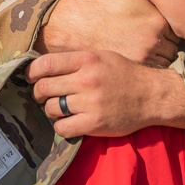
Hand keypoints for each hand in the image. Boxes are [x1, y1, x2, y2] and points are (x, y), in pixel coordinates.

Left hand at [26, 50, 184, 137]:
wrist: (152, 95)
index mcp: (86, 60)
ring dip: (51, 110)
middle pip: (44, 88)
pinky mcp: (94, 124)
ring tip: (60, 108)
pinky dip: (61, 125)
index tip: (32, 78)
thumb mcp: (101, 56)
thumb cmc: (124, 74)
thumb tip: (44, 65)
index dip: (32, 72)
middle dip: (38, 93)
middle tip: (43, 96)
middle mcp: (86, 80)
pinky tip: (69, 121)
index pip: (45, 64)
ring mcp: (90, 103)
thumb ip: (75, 60)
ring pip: (51, 108)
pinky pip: (62, 128)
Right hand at [35, 0, 178, 66]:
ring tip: (148, 47)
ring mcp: (144, 56)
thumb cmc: (102, 3)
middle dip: (168, 41)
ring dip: (160, 55)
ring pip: (165, 59)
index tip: (164, 25)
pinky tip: (141, 56)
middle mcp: (155, 39)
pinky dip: (150, 65)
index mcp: (158, 18)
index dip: (172, 25)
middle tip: (156, 37)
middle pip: (174, 45)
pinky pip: (152, 70)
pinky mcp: (132, 68)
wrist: (75, 25)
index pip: (180, 26)